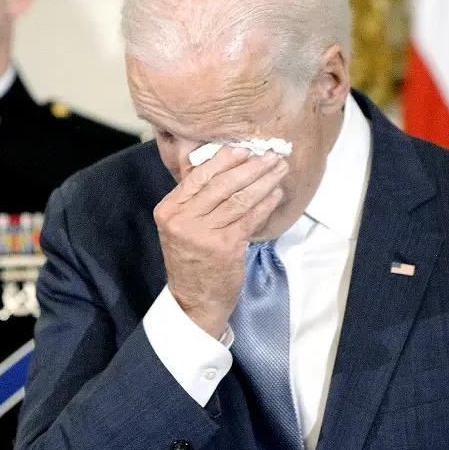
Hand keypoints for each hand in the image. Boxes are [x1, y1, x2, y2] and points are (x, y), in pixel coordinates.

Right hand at [154, 147, 286, 337]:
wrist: (194, 300)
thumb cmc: (192, 260)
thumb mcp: (181, 227)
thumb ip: (194, 199)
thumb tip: (221, 165)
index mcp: (169, 210)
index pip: (199, 176)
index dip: (225, 160)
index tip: (245, 149)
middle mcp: (182, 220)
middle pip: (222, 184)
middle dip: (251, 166)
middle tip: (271, 155)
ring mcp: (203, 234)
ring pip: (239, 199)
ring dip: (263, 181)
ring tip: (279, 169)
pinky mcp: (225, 246)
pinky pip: (249, 218)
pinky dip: (265, 203)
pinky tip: (276, 194)